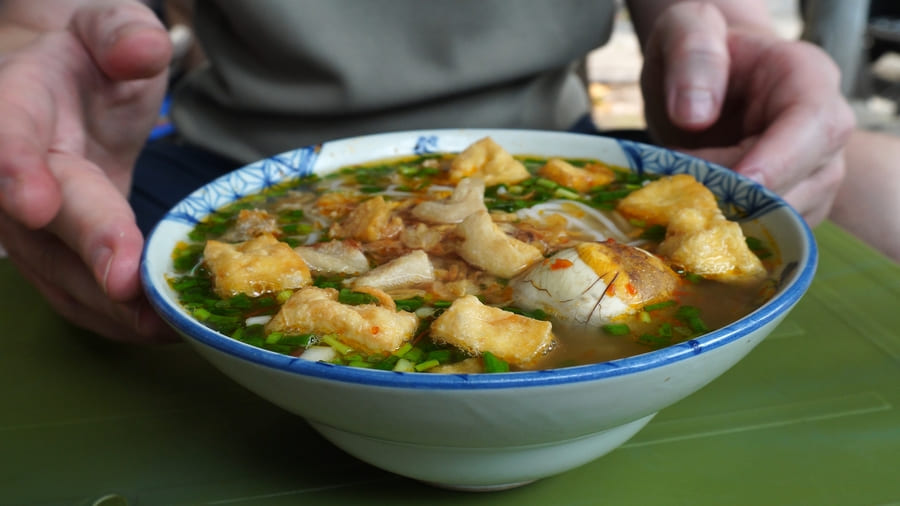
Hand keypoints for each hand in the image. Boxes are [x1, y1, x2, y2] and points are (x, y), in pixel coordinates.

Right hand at [0, 1, 176, 342]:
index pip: (4, 136)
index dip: (14, 171)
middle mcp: (14, 170)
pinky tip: (158, 330)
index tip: (36, 203)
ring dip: (105, 305)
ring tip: (164, 326)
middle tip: (130, 286)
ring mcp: (28, 220)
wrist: (64, 84)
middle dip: (85, 254)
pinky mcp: (55, 249)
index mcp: (17, 104)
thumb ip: (123, 35)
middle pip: (36, 222)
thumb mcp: (107, 24)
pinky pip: (71, 290)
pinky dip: (112, 316)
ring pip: (52, 271)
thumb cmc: (89, 53)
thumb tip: (142, 51)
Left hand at [639, 1, 854, 224]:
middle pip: (801, 184)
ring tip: (678, 199)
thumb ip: (690, 54)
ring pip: (784, 219)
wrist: (701, 81)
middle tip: (677, 195)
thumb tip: (694, 115)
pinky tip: (690, 219)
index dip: (776, 162)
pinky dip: (727, 237)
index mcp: (806, 79)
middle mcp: (823, 132)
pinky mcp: (790, 208)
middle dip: (737, 199)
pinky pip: (767, 236)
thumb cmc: (698, 51)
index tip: (733, 184)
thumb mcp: (685, 27)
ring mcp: (812, 175)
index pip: (813, 127)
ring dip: (727, 220)